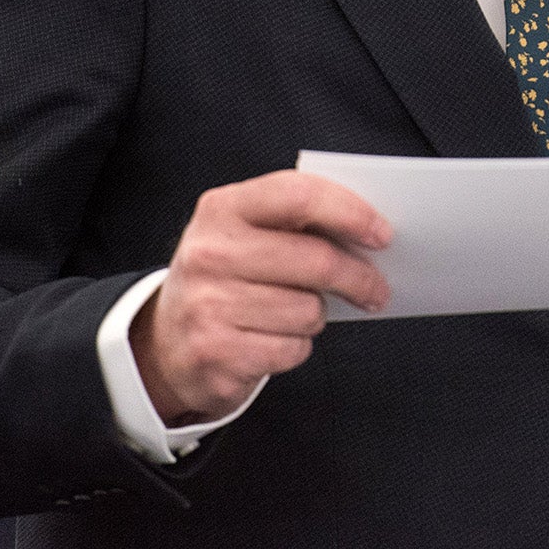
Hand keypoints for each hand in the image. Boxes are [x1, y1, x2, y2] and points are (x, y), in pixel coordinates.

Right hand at [130, 171, 392, 424]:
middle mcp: (209, 253)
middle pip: (315, 260)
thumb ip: (297, 222)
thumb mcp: (246, 233)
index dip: (350, 212)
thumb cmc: (227, 278)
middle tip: (377, 290)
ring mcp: (207, 305)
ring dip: (315, 316)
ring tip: (293, 313)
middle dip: (359, 278)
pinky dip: (294, 347)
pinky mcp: (214, 353)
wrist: (166, 341)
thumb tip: (371, 234)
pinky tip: (271, 339)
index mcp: (222, 209)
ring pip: (308, 310)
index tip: (382, 234)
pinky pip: (291, 349)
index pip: (299, 195)